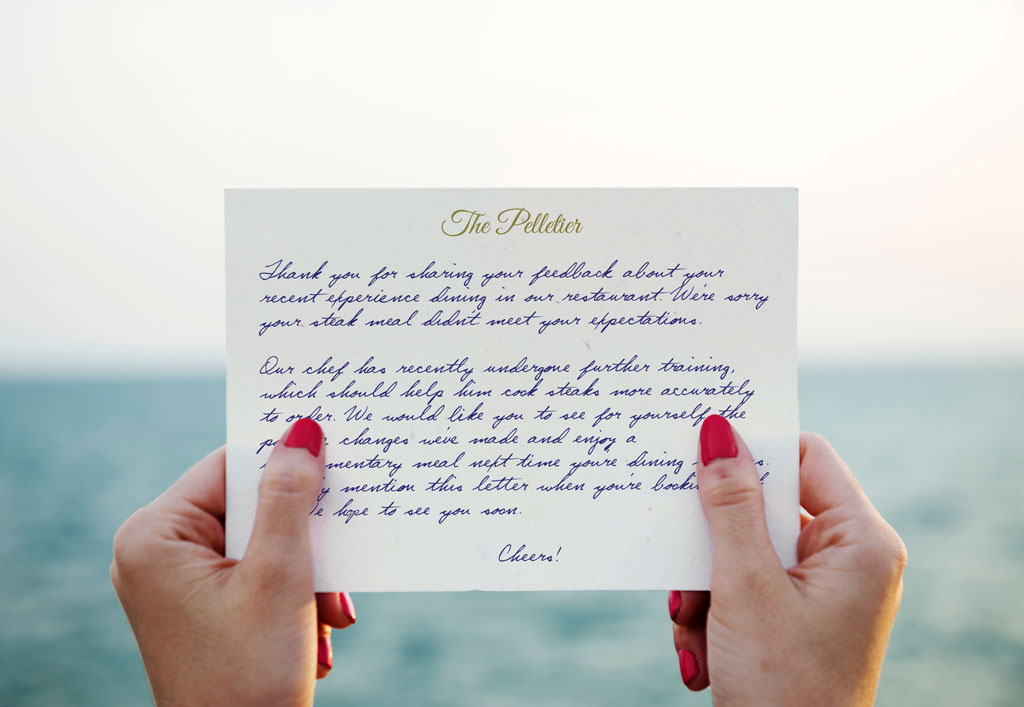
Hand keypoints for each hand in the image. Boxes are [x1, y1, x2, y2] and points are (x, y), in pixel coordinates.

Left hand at [111, 418, 354, 705]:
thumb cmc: (247, 678)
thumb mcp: (280, 576)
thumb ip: (290, 497)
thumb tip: (303, 430)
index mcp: (154, 536)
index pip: (229, 465)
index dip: (283, 466)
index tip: (334, 469)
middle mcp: (157, 553)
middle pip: (249, 507)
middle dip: (302, 543)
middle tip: (335, 570)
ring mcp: (177, 583)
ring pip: (262, 543)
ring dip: (306, 577)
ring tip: (327, 616)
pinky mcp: (200, 608)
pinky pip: (256, 574)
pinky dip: (292, 597)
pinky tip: (314, 633)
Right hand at [669, 416, 906, 704]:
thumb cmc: (782, 687)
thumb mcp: (744, 586)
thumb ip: (728, 504)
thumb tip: (717, 430)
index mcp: (860, 542)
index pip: (805, 457)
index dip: (753, 448)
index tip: (699, 449)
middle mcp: (848, 560)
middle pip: (765, 508)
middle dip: (714, 543)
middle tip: (682, 563)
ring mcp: (822, 591)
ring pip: (744, 550)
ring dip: (705, 587)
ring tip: (692, 624)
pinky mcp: (796, 617)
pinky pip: (744, 585)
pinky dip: (714, 613)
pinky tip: (701, 652)